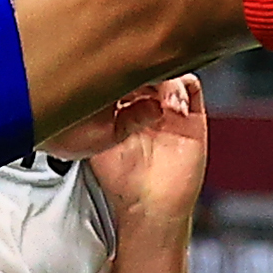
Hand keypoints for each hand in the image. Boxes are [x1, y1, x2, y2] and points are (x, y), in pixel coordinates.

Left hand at [86, 74, 207, 224]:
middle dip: (142, 68)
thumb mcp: (97, 141)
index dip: (119, 66)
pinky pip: (192, 88)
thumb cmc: (123, 181)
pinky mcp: (192, 117)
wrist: (151, 206)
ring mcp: (169, 109)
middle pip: (148, 68)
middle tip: (135, 75)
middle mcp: (147, 105)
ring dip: (163, 78)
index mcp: (123, 108)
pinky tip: (173, 106)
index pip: (123, 73)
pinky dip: (183, 88)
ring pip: (169, 72)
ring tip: (155, 97)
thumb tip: (80, 88)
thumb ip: (92, 115)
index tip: (113, 67)